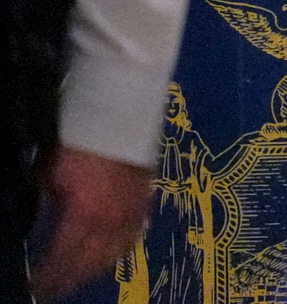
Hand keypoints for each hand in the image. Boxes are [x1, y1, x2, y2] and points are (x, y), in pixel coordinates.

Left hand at [27, 147, 150, 300]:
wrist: (121, 109)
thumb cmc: (78, 139)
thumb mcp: (50, 174)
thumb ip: (48, 205)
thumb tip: (41, 226)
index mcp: (86, 214)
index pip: (62, 259)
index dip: (46, 276)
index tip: (33, 286)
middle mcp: (112, 220)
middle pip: (89, 264)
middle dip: (68, 280)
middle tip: (51, 289)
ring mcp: (132, 211)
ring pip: (113, 255)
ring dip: (92, 270)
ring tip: (76, 277)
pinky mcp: (145, 200)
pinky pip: (131, 238)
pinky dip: (116, 252)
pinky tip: (107, 255)